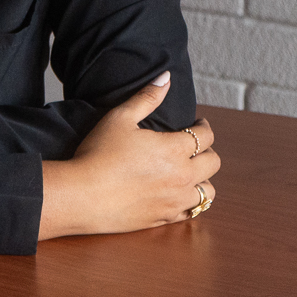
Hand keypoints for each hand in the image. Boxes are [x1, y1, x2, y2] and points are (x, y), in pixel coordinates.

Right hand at [38, 74, 219, 239]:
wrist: (83, 195)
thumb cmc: (99, 153)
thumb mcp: (120, 118)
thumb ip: (146, 97)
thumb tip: (166, 77)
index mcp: (174, 149)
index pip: (206, 136)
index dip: (205, 126)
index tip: (198, 123)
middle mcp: (182, 176)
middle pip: (213, 163)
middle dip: (208, 150)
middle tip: (195, 145)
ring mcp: (175, 201)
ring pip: (208, 192)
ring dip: (204, 179)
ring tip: (191, 172)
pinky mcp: (164, 219)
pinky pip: (191, 212)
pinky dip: (191, 202)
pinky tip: (178, 194)